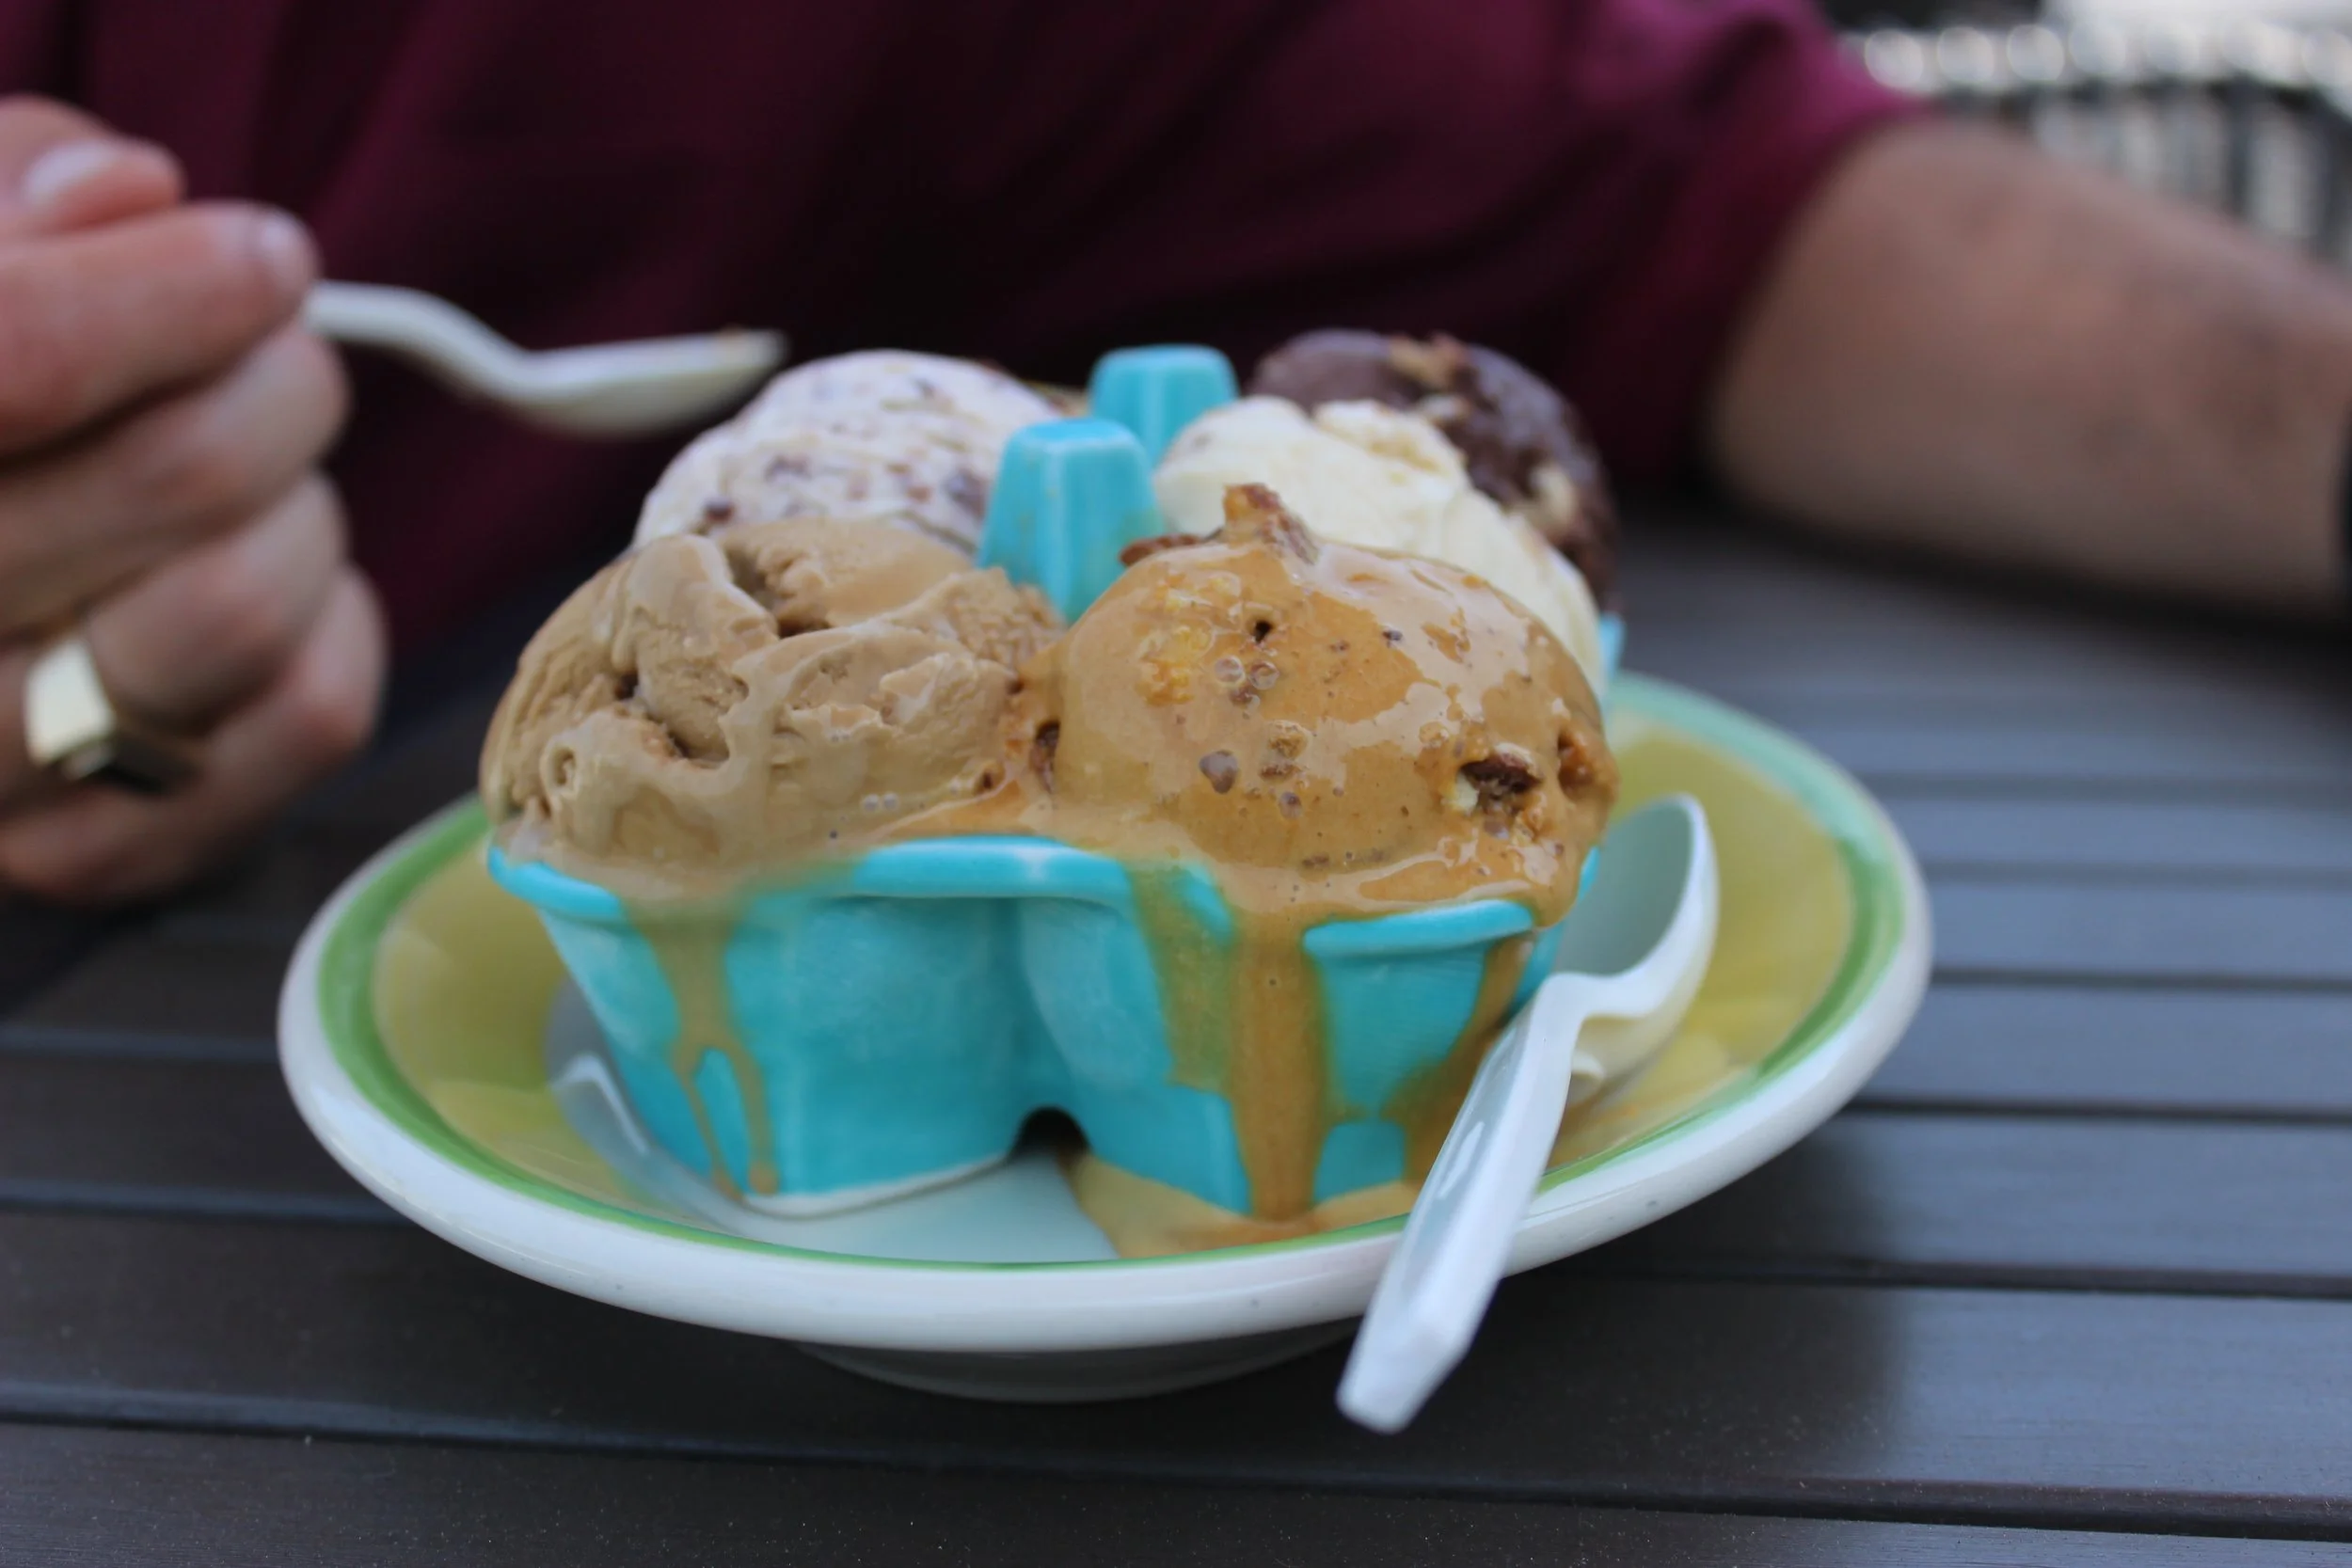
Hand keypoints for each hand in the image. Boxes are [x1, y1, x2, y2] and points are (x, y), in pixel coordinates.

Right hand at [0, 98, 385, 904]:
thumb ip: (20, 188)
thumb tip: (127, 197)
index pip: (18, 358)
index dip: (173, 290)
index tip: (265, 260)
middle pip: (184, 473)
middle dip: (280, 386)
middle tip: (277, 364)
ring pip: (247, 605)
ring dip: (300, 512)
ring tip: (253, 487)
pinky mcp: (93, 854)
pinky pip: (310, 717)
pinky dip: (331, 625)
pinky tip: (268, 584)